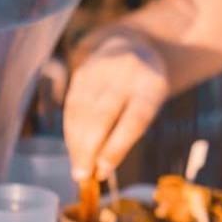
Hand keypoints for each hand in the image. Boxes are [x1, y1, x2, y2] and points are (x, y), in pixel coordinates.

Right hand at [64, 27, 169, 181]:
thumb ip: (130, 133)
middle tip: (82, 176)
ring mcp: (101, 69)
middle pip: (103, 115)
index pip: (134, 119)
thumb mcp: (151, 106)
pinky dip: (70, 130)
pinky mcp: (82, 71)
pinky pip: (72, 105)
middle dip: (89, 148)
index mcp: (151, 84)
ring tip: (77, 168)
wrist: (132, 46)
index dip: (117, 146)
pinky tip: (72, 147)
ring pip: (82, 111)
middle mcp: (126, 73)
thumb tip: (100, 169)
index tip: (103, 170)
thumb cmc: (143, 90)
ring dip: (76, 143)